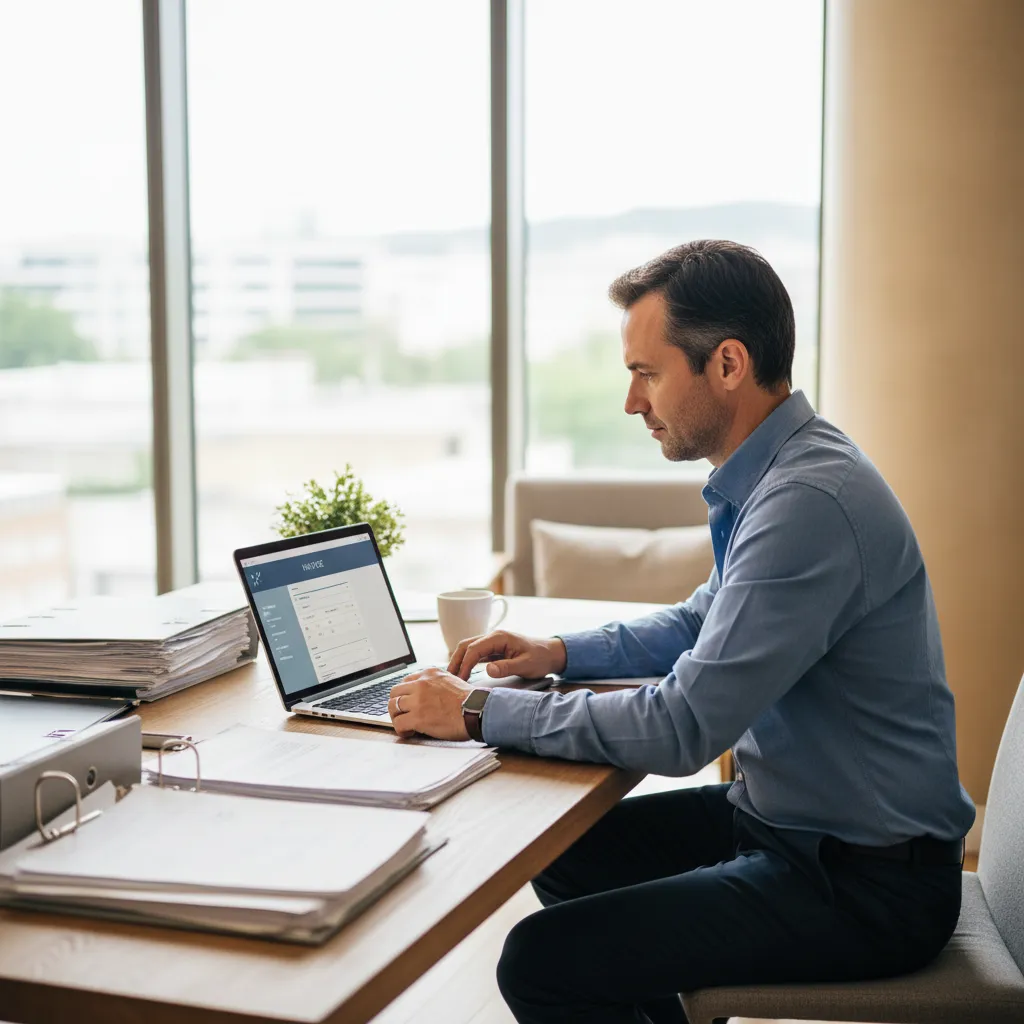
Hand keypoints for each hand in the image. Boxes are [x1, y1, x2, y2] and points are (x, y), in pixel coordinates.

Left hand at [388, 667, 473, 739]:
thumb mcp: (451, 681)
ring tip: (405, 725)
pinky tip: (409, 733)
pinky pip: (398, 724)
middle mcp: (421, 683)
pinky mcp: (417, 717)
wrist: (478, 711)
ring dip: (397, 717)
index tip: (409, 704)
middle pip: (395, 692)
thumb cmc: (470, 701)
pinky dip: (401, 730)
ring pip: (393, 707)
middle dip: (397, 705)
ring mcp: (418, 700)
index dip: (405, 695)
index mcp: (429, 673)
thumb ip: (435, 684)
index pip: (406, 681)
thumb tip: (426, 695)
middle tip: (403, 715)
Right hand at [447, 630, 566, 681]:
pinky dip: (467, 662)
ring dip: (459, 661)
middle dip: (455, 661)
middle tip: (448, 678)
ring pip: (469, 648)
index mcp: (499, 637)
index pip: (474, 649)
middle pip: (466, 645)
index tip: (460, 679)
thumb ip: (507, 667)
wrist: (552, 654)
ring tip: (452, 677)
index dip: (464, 664)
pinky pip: (476, 654)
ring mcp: (493, 642)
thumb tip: (488, 670)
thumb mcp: (526, 665)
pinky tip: (463, 673)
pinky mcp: (494, 650)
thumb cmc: (541, 658)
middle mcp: (493, 637)